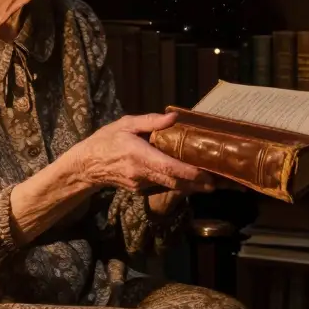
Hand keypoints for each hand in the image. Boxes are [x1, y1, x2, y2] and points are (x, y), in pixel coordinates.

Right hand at [68, 112, 214, 194]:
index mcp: (139, 155)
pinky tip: (194, 181)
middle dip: (199, 184)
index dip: (189, 173)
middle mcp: (142, 174)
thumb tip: (174, 117)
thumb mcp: (125, 124)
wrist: (87, 165)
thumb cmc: (107, 140)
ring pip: (171, 187)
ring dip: (193, 186)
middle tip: (221, 183)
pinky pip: (164, 187)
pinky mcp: (141, 190)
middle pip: (175, 182)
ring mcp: (141, 185)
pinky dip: (180, 184)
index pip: (168, 168)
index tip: (207, 175)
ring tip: (215, 183)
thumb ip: (149, 121)